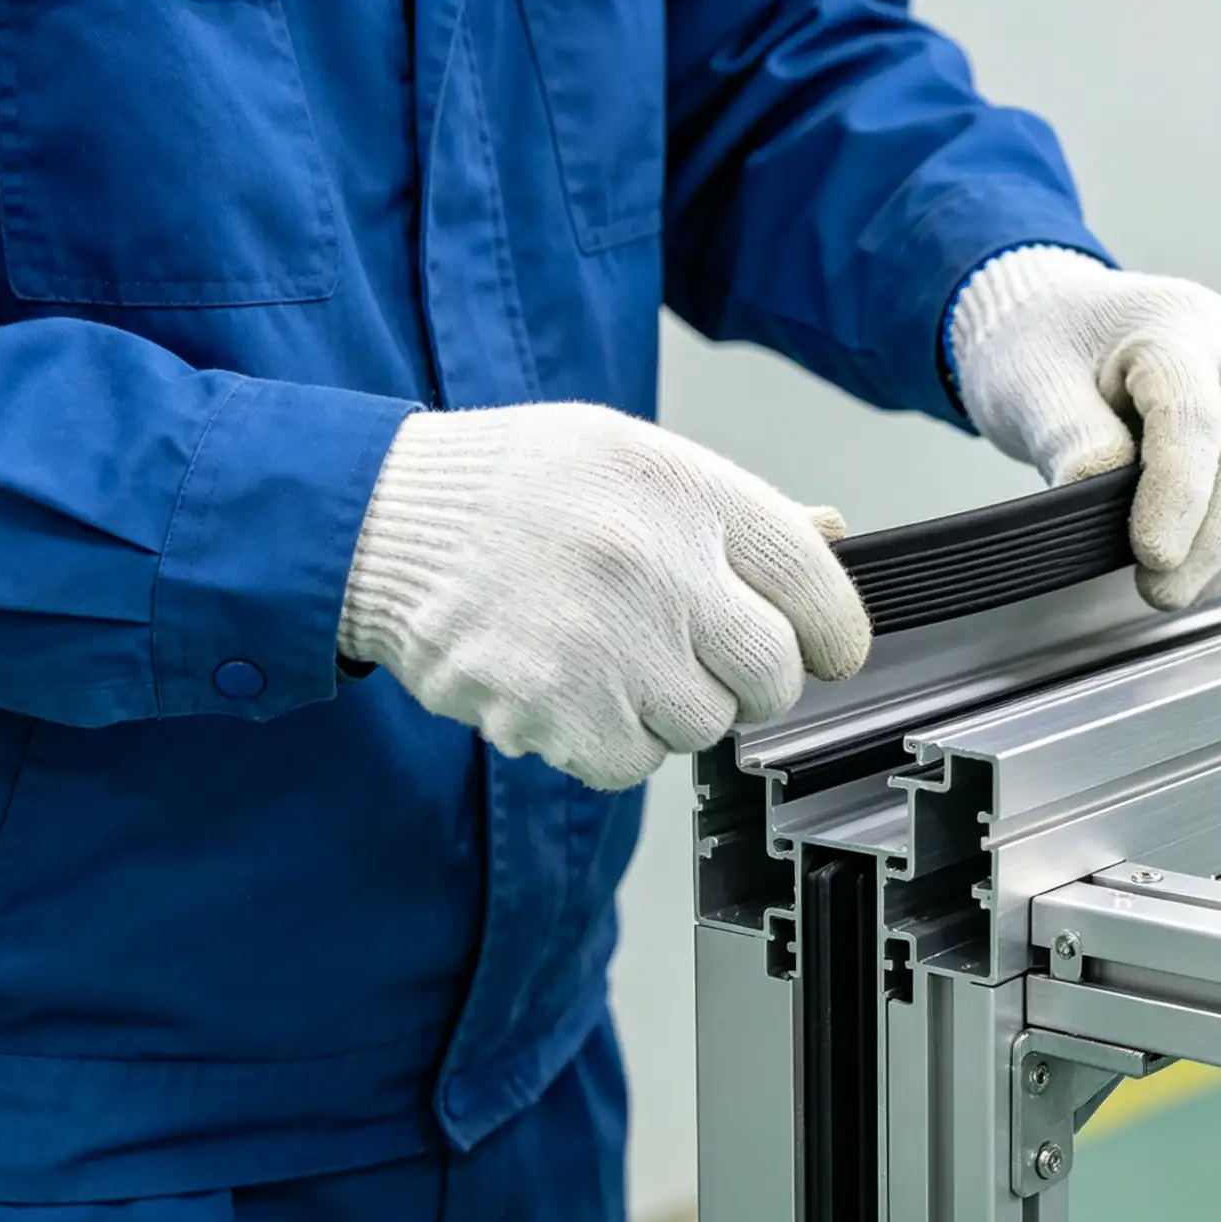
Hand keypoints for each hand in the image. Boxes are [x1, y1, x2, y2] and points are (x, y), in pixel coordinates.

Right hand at [338, 403, 870, 790]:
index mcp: (689, 491)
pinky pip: (631, 763)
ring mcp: (607, 642)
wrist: (386, 519)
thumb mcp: (637, 458)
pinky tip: (574, 684)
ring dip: (672, 709)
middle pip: (772, 675)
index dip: (834, 632)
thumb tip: (831, 537)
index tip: (822, 648)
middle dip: (752, 681)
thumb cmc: (519, 486)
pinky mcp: (555, 709)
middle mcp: (657, 564)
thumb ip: (739, 510)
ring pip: (703, 727)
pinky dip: (612, 741)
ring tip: (613, 654)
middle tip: (701, 655)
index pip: (817, 586)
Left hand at [948, 248, 1220, 609]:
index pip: (1194, 415)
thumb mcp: (1031, 385)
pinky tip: (1220, 567)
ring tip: (1186, 588)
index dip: (1179, 494)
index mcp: (1168, 324)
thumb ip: (1069, 437)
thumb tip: (1098, 497)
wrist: (1063, 322)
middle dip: (1213, 539)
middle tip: (1162, 592)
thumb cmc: (1042, 348)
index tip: (1151, 556)